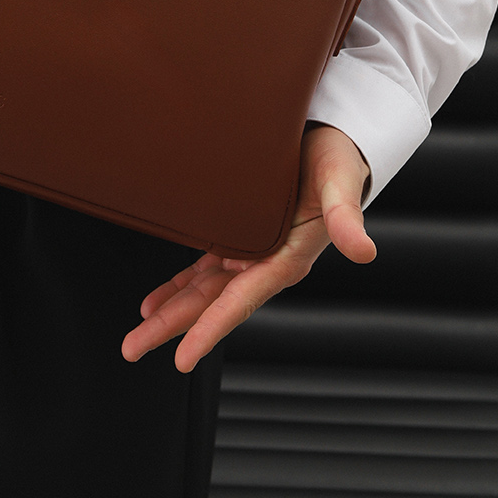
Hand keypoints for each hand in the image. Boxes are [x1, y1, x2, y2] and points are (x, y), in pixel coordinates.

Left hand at [122, 123, 374, 371]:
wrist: (333, 139)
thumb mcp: (341, 185)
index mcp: (285, 260)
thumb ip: (346, 218)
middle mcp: (264, 262)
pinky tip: (157, 298)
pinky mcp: (239, 233)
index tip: (182, 358)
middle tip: (133, 349)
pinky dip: (180, 284)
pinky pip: (204, 268)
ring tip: (140, 330)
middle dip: (173, 327)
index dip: (209, 331)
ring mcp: (250, 251)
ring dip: (171, 311)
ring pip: (202, 290)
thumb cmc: (338, 160)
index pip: (239, 303)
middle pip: (211, 304)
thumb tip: (364, 251)